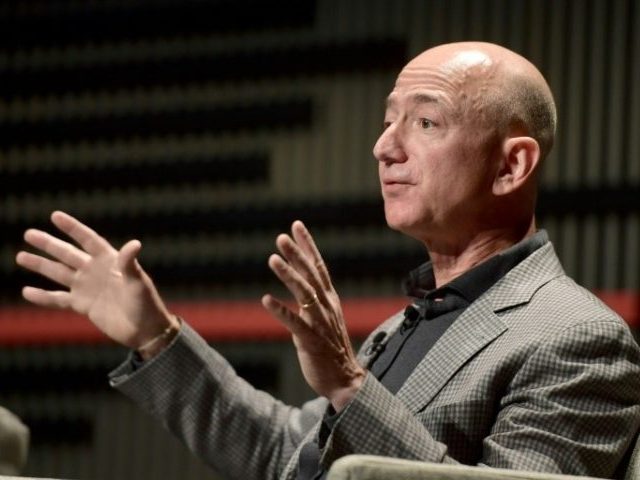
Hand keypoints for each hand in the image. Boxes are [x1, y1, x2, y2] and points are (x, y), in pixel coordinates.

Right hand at [15, 211, 177, 349]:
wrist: (145, 330)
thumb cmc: (146, 303)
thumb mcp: (138, 282)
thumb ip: (130, 264)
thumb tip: (134, 244)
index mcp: (110, 261)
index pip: (88, 240)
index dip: (72, 228)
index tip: (55, 216)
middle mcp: (96, 271)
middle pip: (68, 254)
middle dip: (49, 244)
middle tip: (29, 234)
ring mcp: (88, 287)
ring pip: (59, 273)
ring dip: (41, 265)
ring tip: (20, 256)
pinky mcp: (83, 305)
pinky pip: (58, 299)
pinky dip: (43, 297)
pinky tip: (26, 291)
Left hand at [262, 221, 364, 410]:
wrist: (346, 381)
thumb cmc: (331, 348)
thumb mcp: (324, 318)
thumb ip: (312, 299)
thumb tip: (299, 281)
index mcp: (329, 300)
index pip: (318, 266)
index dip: (307, 245)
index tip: (296, 226)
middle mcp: (326, 307)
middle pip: (311, 274)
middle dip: (297, 254)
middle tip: (281, 237)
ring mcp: (320, 323)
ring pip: (304, 293)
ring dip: (288, 275)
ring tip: (273, 258)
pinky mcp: (311, 341)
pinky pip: (295, 323)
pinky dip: (281, 310)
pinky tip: (266, 299)